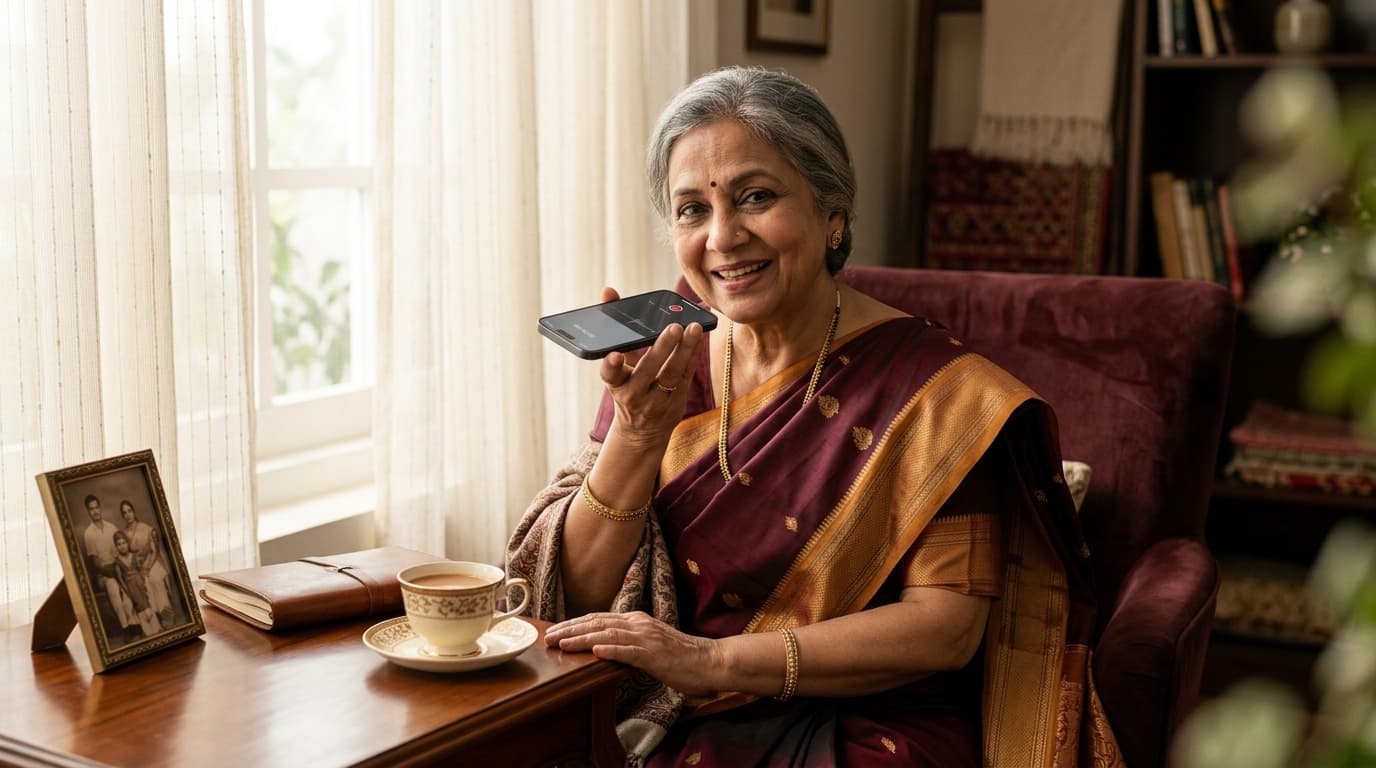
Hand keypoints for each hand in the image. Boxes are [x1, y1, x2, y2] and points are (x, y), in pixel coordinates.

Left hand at [545, 611, 722, 695]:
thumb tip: (603, 647)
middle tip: (547, 637)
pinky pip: (630, 651)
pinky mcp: (655, 655)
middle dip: (570, 629)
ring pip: (608, 634)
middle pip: (597, 623)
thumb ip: (628, 642)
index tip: (554, 631)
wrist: (710, 661)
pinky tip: (595, 651)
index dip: (574, 624)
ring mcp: (647, 638)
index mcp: (636, 620)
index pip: (599, 618)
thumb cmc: (681, 658)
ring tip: (562, 643)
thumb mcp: (649, 645)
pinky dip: (611, 650)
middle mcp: (639, 624)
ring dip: (582, 639)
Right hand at [597, 287, 705, 448]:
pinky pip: (686, 376)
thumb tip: (608, 292)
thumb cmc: (629, 386)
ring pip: (672, 374)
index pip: (609, 375)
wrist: (642, 431)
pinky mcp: (676, 403)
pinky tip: (699, 335)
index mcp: (616, 384)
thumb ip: (616, 329)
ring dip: (684, 350)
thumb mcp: (618, 365)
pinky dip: (693, 354)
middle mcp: (634, 395)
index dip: (610, 365)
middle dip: (661, 349)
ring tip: (693, 328)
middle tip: (673, 327)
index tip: (614, 355)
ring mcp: (657, 401)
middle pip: (648, 370)